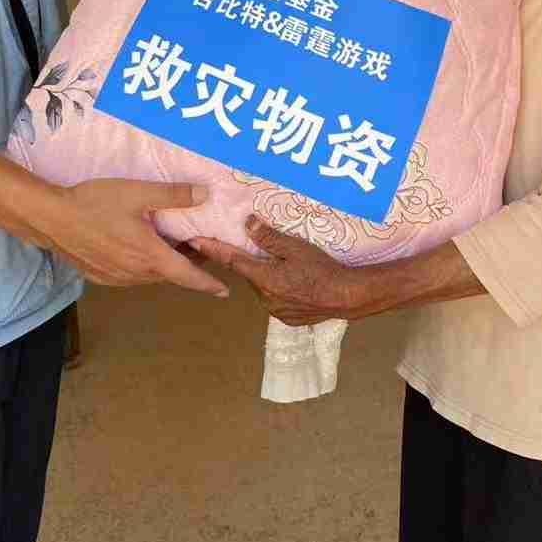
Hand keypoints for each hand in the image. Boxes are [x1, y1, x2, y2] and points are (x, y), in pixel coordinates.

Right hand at [45, 180, 228, 297]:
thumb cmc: (96, 203)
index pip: (187, 276)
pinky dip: (142, 266)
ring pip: (149, 276)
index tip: (224, 292)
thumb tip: (205, 194)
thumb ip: (174, 195)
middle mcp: (135, 273)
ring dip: (163, 265)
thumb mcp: (138, 193)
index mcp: (150, 255)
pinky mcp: (100, 276)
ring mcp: (116, 277)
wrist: (52, 218)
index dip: (208, 284)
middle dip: (186, 265)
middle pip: (169, 274)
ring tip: (170, 245)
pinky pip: (129, 276)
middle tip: (197, 245)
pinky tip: (137, 248)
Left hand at [191, 216, 369, 324]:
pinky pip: (276, 300)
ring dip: (267, 277)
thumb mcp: (295, 247)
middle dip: (252, 263)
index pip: (231, 261)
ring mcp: (276, 311)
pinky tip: (295, 284)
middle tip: (266, 252)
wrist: (346, 297)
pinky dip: (280, 290)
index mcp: (263, 278)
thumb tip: (247, 223)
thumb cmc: (322, 269)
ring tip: (287, 268)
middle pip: (250, 275)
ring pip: (263, 288)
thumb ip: (269, 237)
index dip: (213, 249)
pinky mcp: (288, 319)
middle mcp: (264, 297)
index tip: (194, 241)